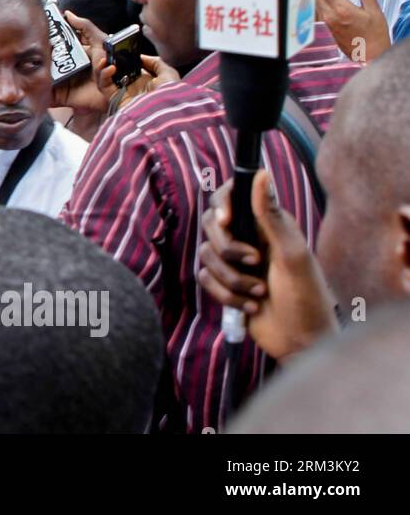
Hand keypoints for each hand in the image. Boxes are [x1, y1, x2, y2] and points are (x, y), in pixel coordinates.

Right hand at [64, 11, 177, 112]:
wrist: (167, 114)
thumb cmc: (171, 95)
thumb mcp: (168, 73)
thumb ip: (155, 62)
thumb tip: (140, 57)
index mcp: (143, 80)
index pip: (126, 65)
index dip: (120, 56)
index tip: (117, 46)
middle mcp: (130, 86)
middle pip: (113, 70)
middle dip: (108, 59)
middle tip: (106, 49)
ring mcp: (122, 93)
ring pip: (105, 78)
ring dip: (102, 66)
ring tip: (105, 57)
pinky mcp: (115, 100)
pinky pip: (104, 87)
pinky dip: (104, 76)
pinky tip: (110, 67)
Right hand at [196, 170, 338, 361]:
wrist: (302, 341)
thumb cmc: (307, 297)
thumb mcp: (292, 254)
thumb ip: (272, 214)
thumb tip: (262, 173)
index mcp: (267, 223)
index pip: (232, 195)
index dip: (223, 204)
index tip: (227, 222)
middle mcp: (249, 238)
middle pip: (212, 225)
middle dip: (228, 250)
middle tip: (256, 263)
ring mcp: (236, 262)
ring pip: (207, 255)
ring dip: (232, 279)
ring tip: (259, 292)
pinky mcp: (225, 284)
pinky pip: (206, 279)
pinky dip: (226, 296)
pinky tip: (251, 307)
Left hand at [316, 0, 389, 62]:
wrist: (370, 57)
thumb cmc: (374, 38)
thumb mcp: (374, 11)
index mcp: (341, 10)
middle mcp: (329, 17)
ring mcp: (323, 24)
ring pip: (312, 3)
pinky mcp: (322, 29)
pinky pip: (314, 13)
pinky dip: (316, 5)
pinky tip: (323, 4)